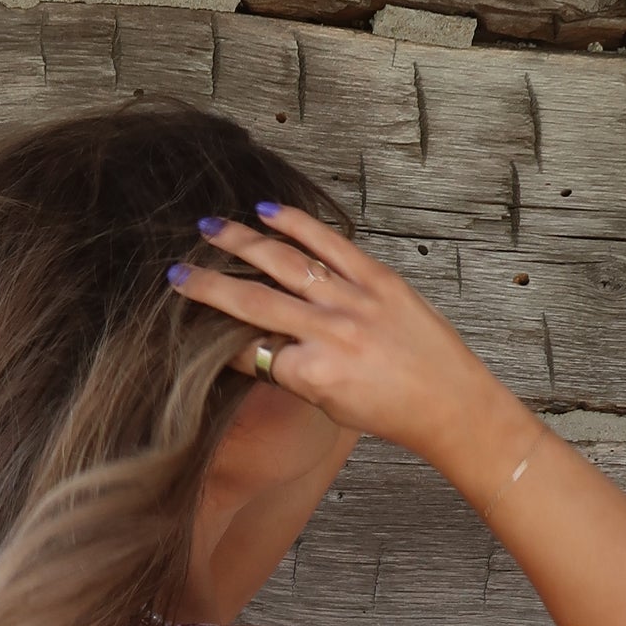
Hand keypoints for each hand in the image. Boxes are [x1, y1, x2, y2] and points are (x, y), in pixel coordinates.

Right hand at [166, 203, 507, 463]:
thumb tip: (255, 343)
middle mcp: (328, 334)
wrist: (450, 402)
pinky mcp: (379, 280)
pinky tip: (268, 212)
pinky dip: (298, 224)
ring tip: (209, 228)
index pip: (247, 350)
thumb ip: (290, 372)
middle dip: (207, 285)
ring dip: (241, 242)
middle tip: (175, 272)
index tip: (193, 324)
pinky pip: (330, 245)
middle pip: (251, 302)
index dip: (216, 338)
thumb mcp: (327, 406)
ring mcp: (354, 302)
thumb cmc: (390, 413)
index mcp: (311, 375)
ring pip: (284, 263)